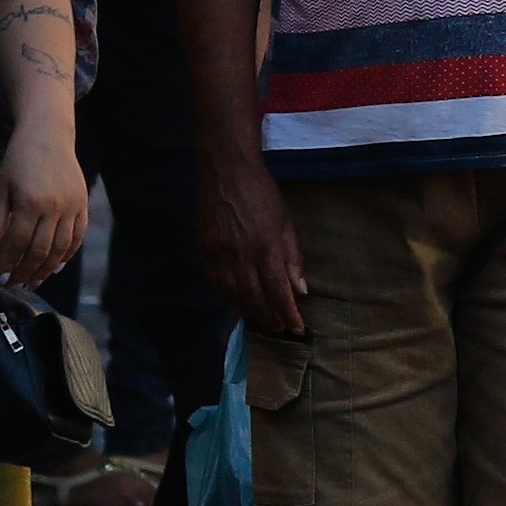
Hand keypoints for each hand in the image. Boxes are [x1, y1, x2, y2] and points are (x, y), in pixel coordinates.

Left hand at [0, 113, 84, 284]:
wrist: (48, 135)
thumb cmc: (19, 159)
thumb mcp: (1, 188)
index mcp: (31, 202)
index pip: (20, 243)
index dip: (10, 263)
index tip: (2, 276)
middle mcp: (55, 207)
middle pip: (41, 249)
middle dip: (27, 271)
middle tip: (17, 284)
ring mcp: (72, 205)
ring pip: (62, 246)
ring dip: (48, 267)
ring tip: (35, 280)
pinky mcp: (83, 203)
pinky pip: (78, 235)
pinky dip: (69, 253)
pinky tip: (58, 264)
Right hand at [199, 154, 307, 337]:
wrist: (227, 174)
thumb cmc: (263, 194)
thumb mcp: (286, 222)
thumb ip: (293, 258)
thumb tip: (301, 289)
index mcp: (266, 249)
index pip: (279, 291)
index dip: (288, 313)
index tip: (297, 329)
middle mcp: (242, 259)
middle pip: (255, 299)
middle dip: (269, 318)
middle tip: (280, 330)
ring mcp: (220, 257)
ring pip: (234, 296)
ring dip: (249, 313)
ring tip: (262, 323)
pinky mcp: (205, 254)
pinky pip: (216, 286)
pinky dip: (227, 300)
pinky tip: (237, 307)